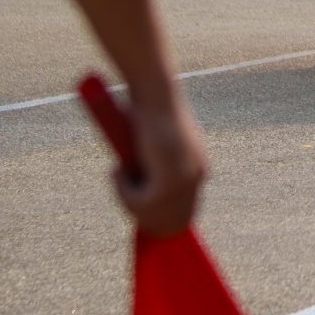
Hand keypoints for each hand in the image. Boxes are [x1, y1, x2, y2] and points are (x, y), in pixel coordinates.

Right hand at [115, 94, 206, 235]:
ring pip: (152, 213)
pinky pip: (141, 204)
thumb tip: (140, 189)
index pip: (183, 208)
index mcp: (198, 166)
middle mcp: (197, 175)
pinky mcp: (170, 180)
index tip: (136, 211)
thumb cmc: (148, 110)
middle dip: (142, 215)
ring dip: (127, 199)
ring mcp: (186, 179)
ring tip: (117, 173)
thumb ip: (151, 165)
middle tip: (121, 193)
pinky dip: (123, 193)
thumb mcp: (152, 142)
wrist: (154, 94)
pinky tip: (117, 172)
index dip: (158, 216)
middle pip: (171, 219)